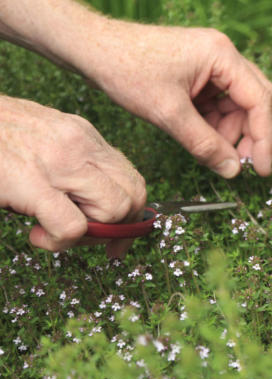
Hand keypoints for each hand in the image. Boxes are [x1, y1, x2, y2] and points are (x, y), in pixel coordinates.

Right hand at [0, 95, 145, 256]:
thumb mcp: (41, 139)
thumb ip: (71, 164)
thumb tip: (91, 201)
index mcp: (84, 136)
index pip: (132, 178)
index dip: (132, 215)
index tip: (116, 238)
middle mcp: (80, 145)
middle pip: (133, 195)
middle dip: (118, 228)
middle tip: (85, 240)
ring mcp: (59, 161)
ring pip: (114, 210)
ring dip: (89, 234)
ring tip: (54, 233)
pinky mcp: (30, 182)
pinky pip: (72, 226)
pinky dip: (60, 242)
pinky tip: (36, 235)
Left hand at [83, 22, 271, 177]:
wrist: (90, 48)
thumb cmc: (125, 70)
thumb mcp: (168, 113)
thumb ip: (204, 144)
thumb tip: (232, 170)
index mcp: (222, 55)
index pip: (259, 100)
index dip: (263, 138)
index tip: (261, 169)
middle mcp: (223, 54)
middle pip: (254, 100)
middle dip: (249, 134)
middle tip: (239, 165)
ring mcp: (210, 61)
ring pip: (236, 103)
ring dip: (229, 131)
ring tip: (212, 153)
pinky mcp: (197, 71)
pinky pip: (218, 101)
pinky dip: (214, 123)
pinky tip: (201, 139)